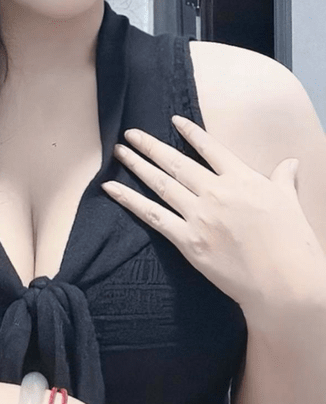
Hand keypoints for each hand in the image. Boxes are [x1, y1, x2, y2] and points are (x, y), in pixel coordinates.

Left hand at [101, 115, 323, 311]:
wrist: (283, 282)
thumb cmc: (292, 245)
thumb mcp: (290, 204)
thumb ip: (283, 180)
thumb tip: (289, 163)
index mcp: (243, 179)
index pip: (211, 148)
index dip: (190, 133)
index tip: (174, 121)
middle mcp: (217, 192)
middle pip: (177, 162)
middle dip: (151, 146)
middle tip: (131, 133)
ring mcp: (200, 216)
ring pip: (160, 184)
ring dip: (137, 165)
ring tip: (119, 151)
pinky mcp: (187, 241)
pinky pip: (152, 216)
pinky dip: (129, 200)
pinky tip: (112, 188)